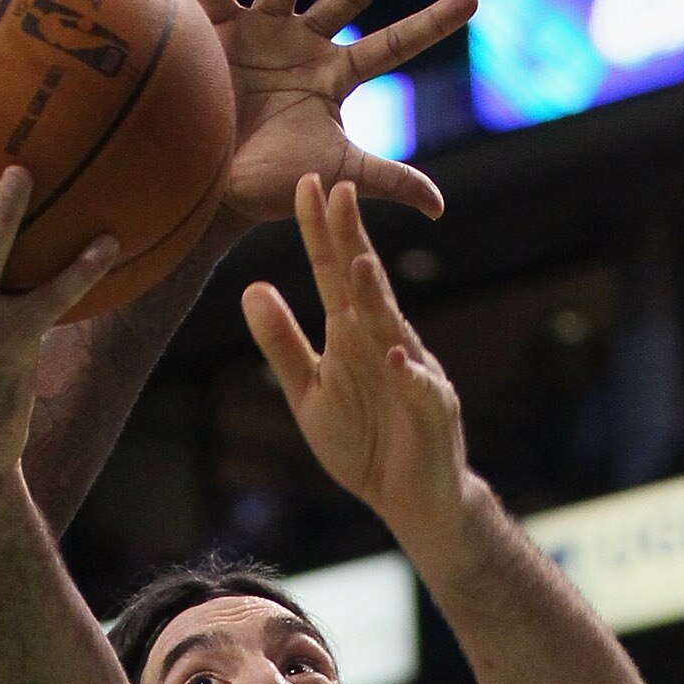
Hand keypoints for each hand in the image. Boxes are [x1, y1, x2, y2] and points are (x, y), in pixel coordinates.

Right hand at [188, 0, 475, 229]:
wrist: (211, 190)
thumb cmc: (274, 184)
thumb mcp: (339, 173)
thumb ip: (389, 179)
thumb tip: (440, 207)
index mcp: (334, 77)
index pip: (395, 45)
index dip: (432, 23)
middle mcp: (304, 45)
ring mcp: (262, 31)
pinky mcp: (217, 29)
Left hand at [244, 177, 471, 554]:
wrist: (413, 499)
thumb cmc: (364, 442)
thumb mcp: (308, 393)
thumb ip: (282, 343)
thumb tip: (250, 288)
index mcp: (353, 333)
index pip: (333, 273)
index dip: (319, 232)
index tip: (304, 185)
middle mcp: (386, 341)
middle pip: (365, 285)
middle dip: (352, 239)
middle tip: (338, 189)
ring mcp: (414, 372)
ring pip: (393, 329)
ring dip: (376, 298)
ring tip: (358, 265)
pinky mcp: (433, 410)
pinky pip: (419, 390)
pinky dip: (409, 375)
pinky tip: (396, 357)